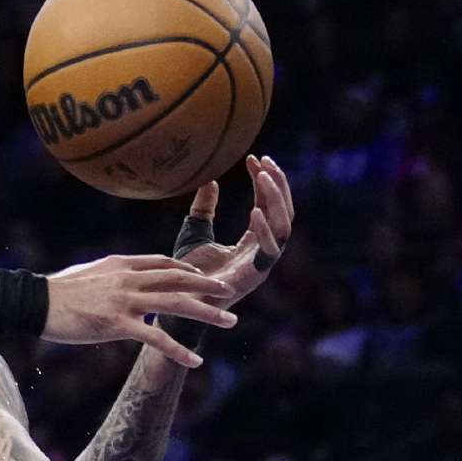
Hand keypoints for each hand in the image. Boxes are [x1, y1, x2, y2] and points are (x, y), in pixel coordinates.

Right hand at [42, 254, 237, 367]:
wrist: (35, 302)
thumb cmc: (57, 292)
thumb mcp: (89, 274)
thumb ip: (112, 276)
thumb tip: (119, 281)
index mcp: (122, 265)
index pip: (163, 263)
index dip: (187, 270)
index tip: (202, 276)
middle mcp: (129, 279)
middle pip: (178, 279)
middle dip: (208, 285)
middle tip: (231, 291)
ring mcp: (125, 300)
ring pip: (176, 304)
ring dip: (207, 313)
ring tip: (229, 320)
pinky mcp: (118, 323)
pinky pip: (156, 338)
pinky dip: (178, 350)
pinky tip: (195, 360)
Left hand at [175, 155, 294, 308]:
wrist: (178, 302)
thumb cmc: (187, 273)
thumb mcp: (194, 232)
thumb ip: (204, 209)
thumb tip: (209, 180)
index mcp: (252, 241)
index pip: (268, 205)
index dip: (265, 181)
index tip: (255, 158)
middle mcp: (262, 251)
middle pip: (283, 212)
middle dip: (278, 186)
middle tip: (266, 161)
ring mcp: (261, 264)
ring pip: (283, 227)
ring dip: (276, 200)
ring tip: (264, 176)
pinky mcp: (255, 277)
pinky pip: (269, 251)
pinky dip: (264, 230)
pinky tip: (255, 209)